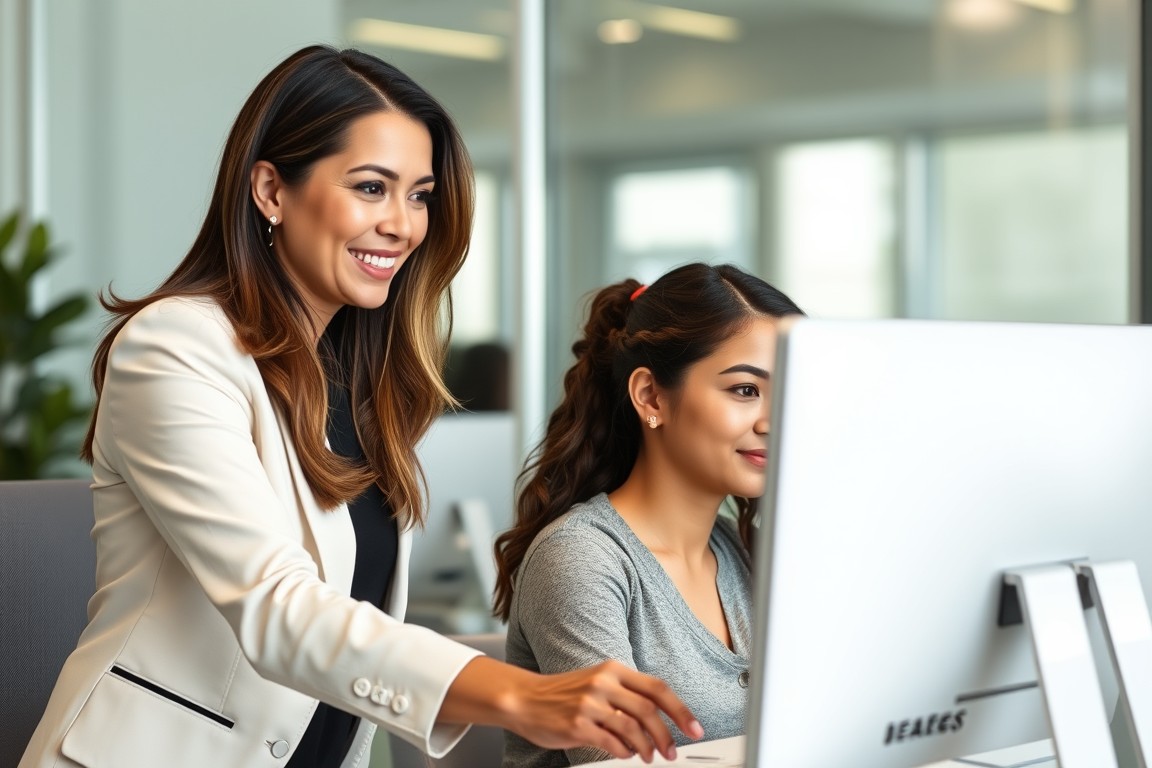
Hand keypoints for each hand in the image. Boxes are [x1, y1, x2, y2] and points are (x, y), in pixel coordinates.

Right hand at [441, 657, 703, 761]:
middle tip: (672, 751)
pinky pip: (611, 743)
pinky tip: (624, 753)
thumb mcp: (597, 681)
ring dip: (646, 748)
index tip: (694, 728)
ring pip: (632, 729)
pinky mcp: (577, 725)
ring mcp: (589, 704)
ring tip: (648, 757)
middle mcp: (603, 682)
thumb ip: (625, 694)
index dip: (680, 710)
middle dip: (666, 735)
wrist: (525, 698)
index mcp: (613, 669)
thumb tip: (660, 719)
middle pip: (648, 710)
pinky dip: (623, 752)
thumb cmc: (564, 694)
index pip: (657, 688)